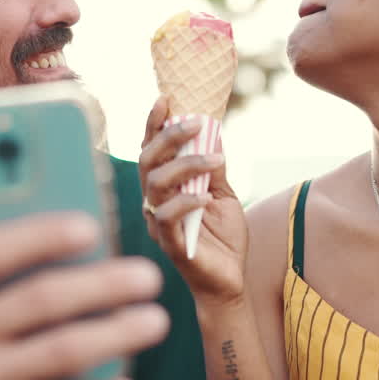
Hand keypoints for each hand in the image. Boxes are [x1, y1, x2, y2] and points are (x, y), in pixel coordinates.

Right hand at [138, 96, 248, 308]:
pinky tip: (207, 198)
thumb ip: (214, 169)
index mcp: (165, 187)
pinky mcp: (169, 244)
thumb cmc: (223, 238)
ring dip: (186, 166)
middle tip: (196, 122)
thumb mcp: (224, 194)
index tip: (166, 98)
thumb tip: (212, 133)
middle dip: (169, 137)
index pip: (152, 149)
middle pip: (147, 161)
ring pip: (156, 185)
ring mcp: (158, 224)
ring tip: (216, 159)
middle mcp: (154, 202)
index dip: (154, 124)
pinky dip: (186, 203)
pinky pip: (165, 218)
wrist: (230, 282)